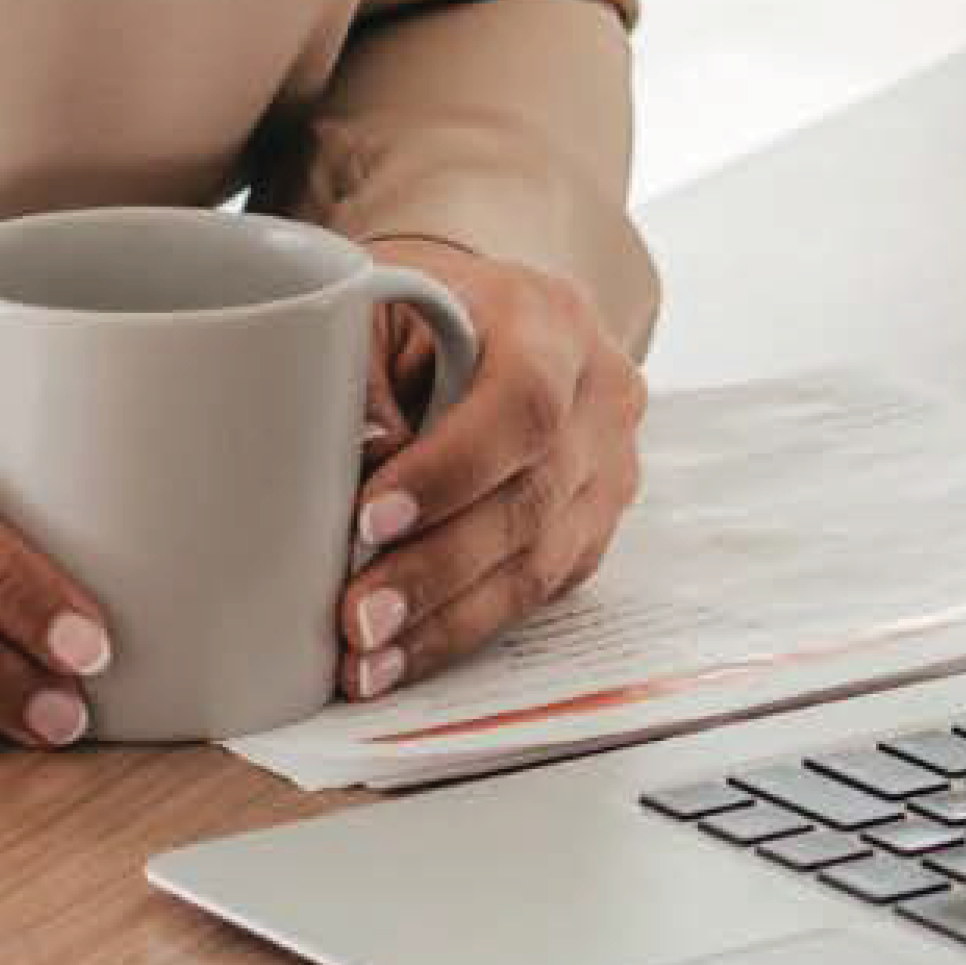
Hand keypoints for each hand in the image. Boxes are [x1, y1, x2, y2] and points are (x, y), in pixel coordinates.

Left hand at [338, 244, 644, 698]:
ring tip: (368, 658)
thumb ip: (359, 368)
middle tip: (357, 619)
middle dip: (435, 569)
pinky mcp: (593, 529)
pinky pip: (534, 592)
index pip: (522, 403)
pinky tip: (400, 656)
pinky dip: (461, 629)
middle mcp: (600, 396)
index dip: (450, 471)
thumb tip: (365, 454)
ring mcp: (608, 469)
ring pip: (538, 562)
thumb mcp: (376, 306)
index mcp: (550, 320)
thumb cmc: (418, 314)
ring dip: (445, 620)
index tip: (371, 519)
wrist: (486, 322)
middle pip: (531, 498)